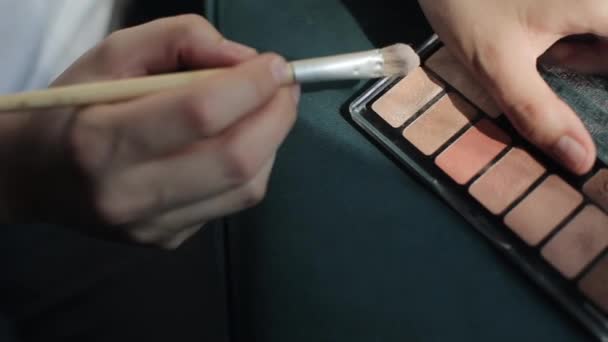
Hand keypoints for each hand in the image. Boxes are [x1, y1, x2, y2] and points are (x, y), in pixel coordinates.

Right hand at [0, 15, 299, 247]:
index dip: (250, 87)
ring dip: (271, 143)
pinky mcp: (168, 240)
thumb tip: (245, 61)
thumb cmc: (75, 107)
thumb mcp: (116, 53)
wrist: (37, 175)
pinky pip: (232, 202)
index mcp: (102, 140)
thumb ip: (180, 39)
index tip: (276, 65)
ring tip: (266, 112)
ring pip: (245, 188)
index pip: (199, 114)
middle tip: (286, 89)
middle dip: (277, 117)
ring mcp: (151, 226)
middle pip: (235, 159)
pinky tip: (239, 143)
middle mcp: (128, 194)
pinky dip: (251, 166)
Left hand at [418, 0, 606, 173]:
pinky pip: (587, 20)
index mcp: (601, 5)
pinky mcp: (571, 0)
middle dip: (588, 60)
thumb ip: (539, 113)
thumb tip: (581, 161)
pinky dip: (569, 35)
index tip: (555, 74)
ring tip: (537, 44)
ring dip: (579, 49)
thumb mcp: (497, 65)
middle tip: (548, 59)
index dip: (596, 74)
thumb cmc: (466, 3)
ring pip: (600, 31)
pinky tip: (535, 27)